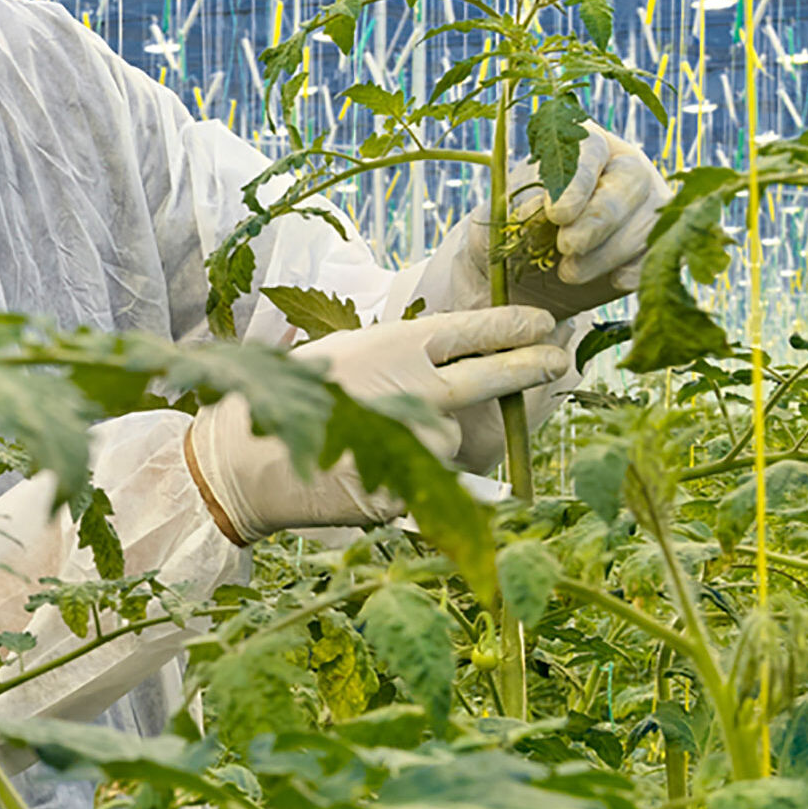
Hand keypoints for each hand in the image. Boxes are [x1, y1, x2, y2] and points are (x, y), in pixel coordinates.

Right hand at [306, 305, 575, 475]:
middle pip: (488, 377)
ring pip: (449, 441)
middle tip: (559, 358)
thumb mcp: (348, 355)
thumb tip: (457, 358)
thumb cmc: (294, 400)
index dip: (511, 328)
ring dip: (428, 445)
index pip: (470, 332)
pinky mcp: (407, 485)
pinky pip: (425, 481)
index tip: (542, 324)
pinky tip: (362, 473)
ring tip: (371, 445)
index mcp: (394, 347)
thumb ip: (401, 357)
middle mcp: (412, 386)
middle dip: (527, 367)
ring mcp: (412, 438)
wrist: (248, 462)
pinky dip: (405, 479)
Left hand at [417, 126, 667, 319]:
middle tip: (568, 246)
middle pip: (630, 179)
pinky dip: (638, 270)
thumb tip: (551, 210)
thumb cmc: (506, 236)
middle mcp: (620, 169)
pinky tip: (615, 282)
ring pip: (647, 220)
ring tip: (568, 273)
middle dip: (599, 217)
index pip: (588, 150)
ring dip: (608, 251)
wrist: (516, 281)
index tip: (556, 214)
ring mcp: (644, 207)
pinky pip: (657, 254)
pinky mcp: (651, 246)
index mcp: (579, 146)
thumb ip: (522, 208)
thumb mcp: (499, 219)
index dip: (577, 182)